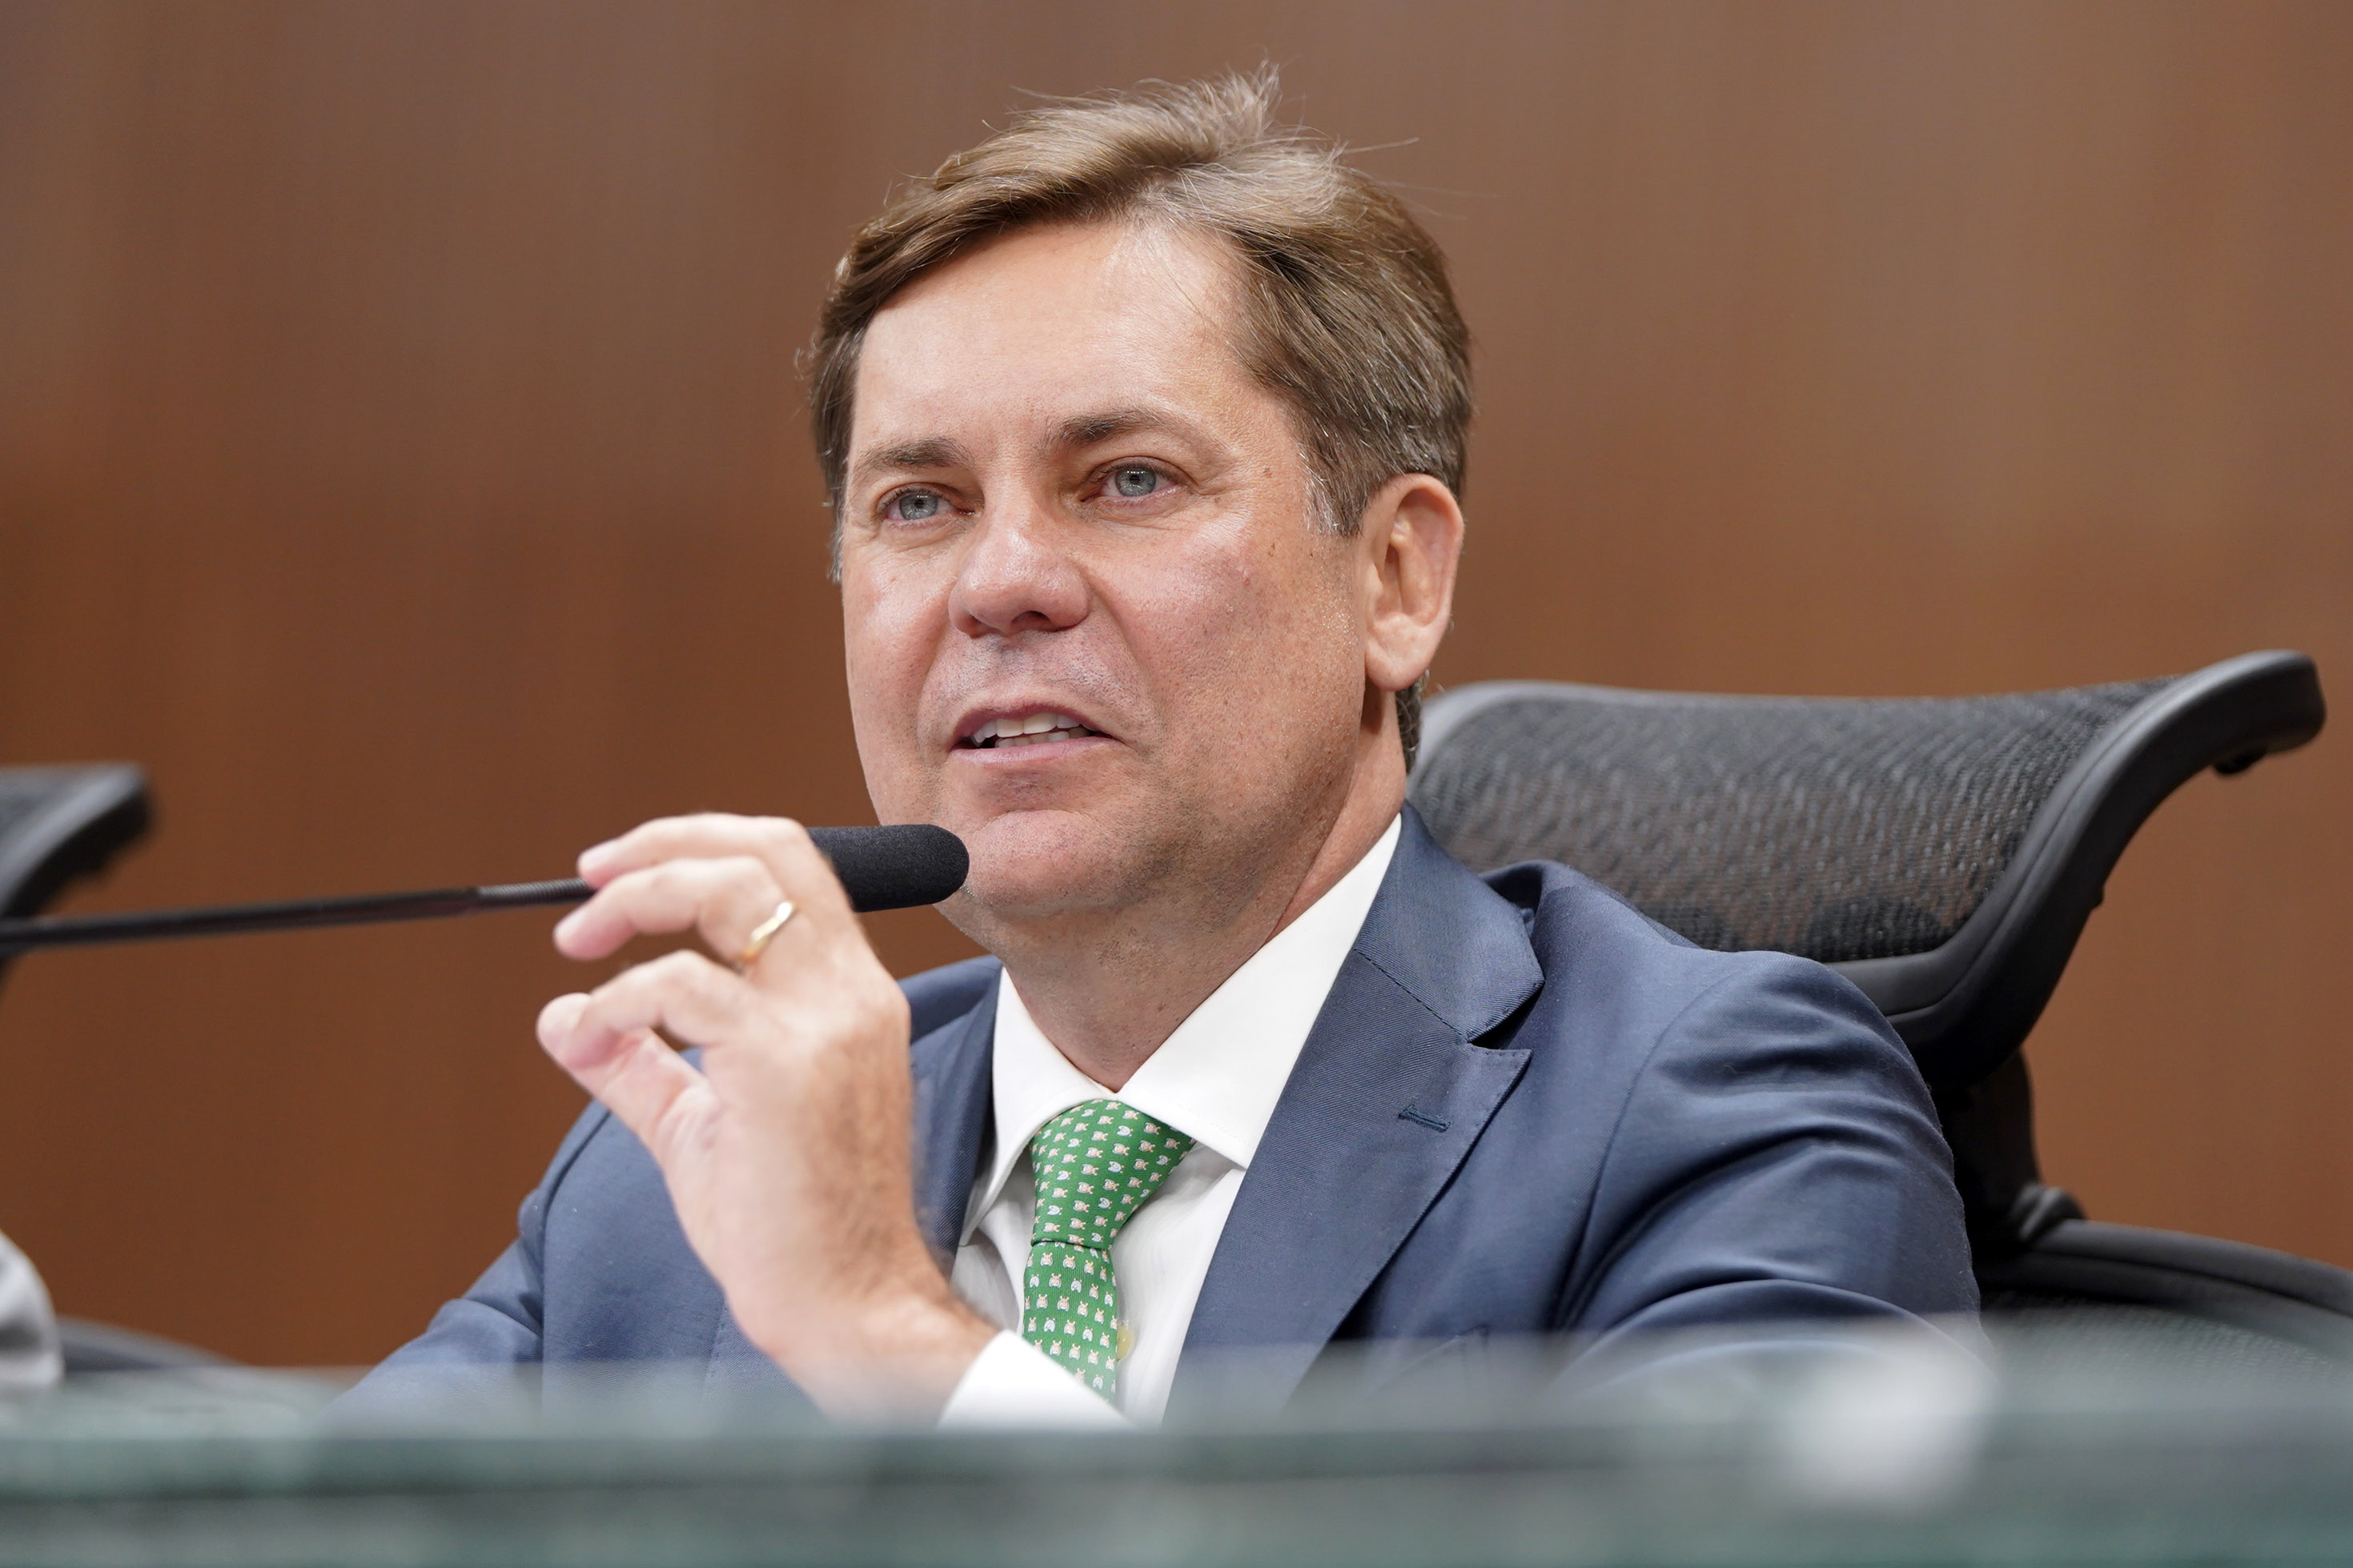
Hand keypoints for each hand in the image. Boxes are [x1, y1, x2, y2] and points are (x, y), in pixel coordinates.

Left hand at [534, 813, 992, 1421]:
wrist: (848, 1309)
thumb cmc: (792, 1230)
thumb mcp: (704, 1127)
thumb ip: (641, 1066)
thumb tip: (563, 1016)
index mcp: (851, 996)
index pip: (790, 868)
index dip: (700, 842)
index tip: (620, 871)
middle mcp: (851, 993)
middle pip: (767, 850)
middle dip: (662, 843)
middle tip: (588, 879)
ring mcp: (825, 1023)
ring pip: (731, 890)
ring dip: (635, 900)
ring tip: (579, 945)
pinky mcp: (782, 1066)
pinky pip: (681, 987)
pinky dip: (617, 998)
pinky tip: (589, 1037)